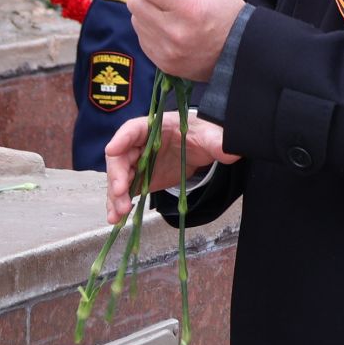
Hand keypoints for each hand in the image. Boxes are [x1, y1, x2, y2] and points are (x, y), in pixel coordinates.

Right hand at [102, 111, 238, 223]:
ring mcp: (139, 162)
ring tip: (117, 216)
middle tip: (121, 194)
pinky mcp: (142, 178)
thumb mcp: (211, 136)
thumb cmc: (203, 134)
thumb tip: (230, 151)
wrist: (203, 145)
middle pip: (121, 157)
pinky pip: (126, 191)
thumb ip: (217, 142)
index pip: (133, 128)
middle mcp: (141, 143)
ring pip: (120, 178)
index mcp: (155, 126)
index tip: (113, 151)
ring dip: (115, 196)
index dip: (121, 138)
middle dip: (117, 177)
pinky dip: (119, 204)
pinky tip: (116, 219)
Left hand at [123, 0, 244, 82]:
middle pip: (136, 3)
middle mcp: (174, 31)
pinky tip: (167, 28)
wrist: (240, 52)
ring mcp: (167, 51)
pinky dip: (150, 30)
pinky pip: (142, 39)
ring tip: (166, 12)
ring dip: (146, 12)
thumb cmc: (227, 14)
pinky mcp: (163, 63)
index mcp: (188, 8)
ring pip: (136, 21)